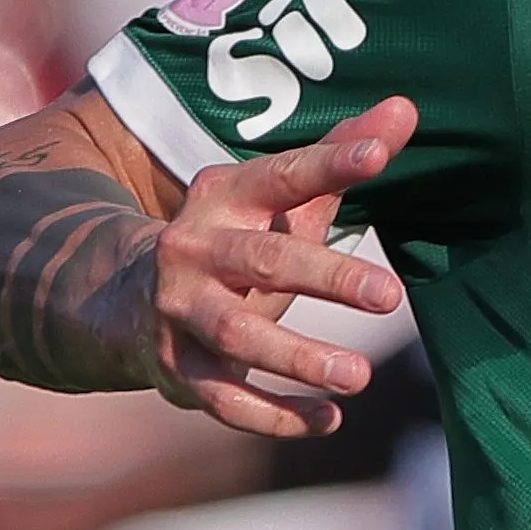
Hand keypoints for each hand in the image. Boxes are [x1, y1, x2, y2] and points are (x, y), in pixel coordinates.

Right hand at [152, 99, 416, 438]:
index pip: (283, 175)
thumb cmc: (232, 243)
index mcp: (224, 197)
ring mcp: (180, 310)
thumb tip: (407, 108)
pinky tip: (328, 421)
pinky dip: (274, 414)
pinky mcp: (177, 368)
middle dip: (328, 277)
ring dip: (298, 356)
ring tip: (358, 374)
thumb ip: (338, 159)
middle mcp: (195, 248)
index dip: (329, 163)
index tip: (379, 153)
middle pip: (263, 260)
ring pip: (237, 336)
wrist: (123, 299)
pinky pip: (224, 398)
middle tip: (391, 296)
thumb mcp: (275, 202)